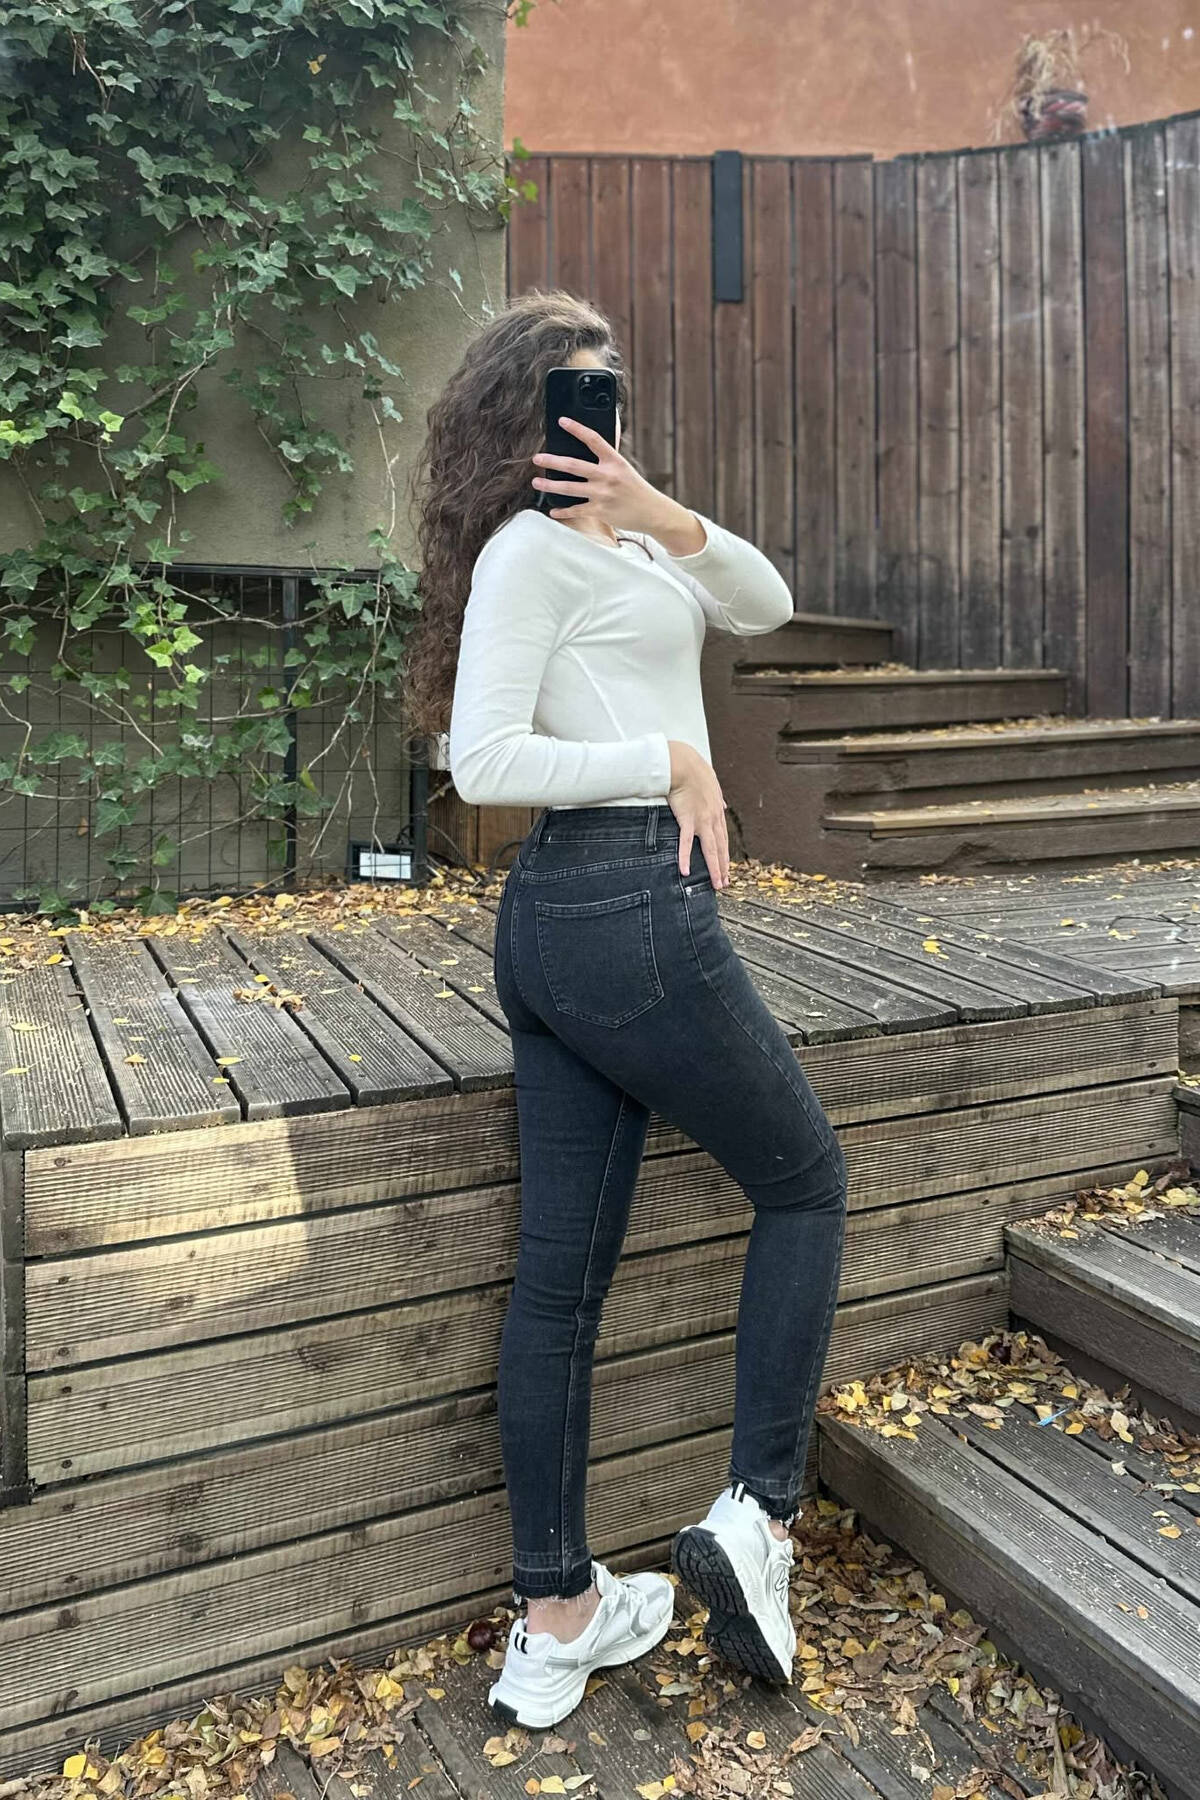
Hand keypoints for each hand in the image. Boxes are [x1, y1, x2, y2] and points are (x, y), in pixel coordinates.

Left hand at [531, 417, 697, 543]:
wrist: (652, 512)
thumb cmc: (635, 488)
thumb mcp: (624, 468)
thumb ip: (607, 457)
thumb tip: (591, 443)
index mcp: (614, 460)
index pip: (593, 439)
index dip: (576, 428)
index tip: (562, 421)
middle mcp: (607, 476)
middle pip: (573, 465)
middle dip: (552, 461)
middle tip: (537, 458)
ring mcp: (602, 494)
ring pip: (570, 488)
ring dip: (550, 485)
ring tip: (537, 482)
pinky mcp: (600, 511)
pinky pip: (576, 510)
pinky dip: (563, 511)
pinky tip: (552, 510)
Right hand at [667, 740, 730, 887]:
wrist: (683, 765)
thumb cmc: (695, 771)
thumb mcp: (713, 784)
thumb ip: (717, 797)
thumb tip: (723, 804)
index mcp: (717, 812)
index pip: (723, 839)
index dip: (725, 855)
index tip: (727, 868)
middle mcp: (713, 819)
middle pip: (721, 848)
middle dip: (723, 867)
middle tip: (725, 883)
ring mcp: (702, 820)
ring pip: (710, 850)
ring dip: (714, 868)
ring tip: (716, 883)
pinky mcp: (687, 820)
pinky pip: (686, 843)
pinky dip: (686, 858)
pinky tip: (685, 871)